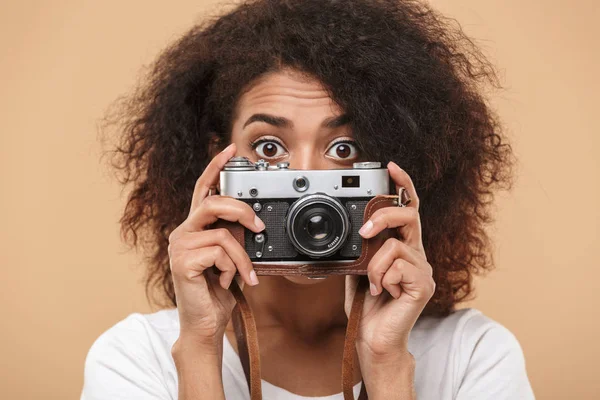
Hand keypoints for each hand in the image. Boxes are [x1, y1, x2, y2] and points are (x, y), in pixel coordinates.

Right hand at [168, 143, 263, 348]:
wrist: (205, 323)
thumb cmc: (217, 290)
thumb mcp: (231, 257)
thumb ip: (235, 236)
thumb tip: (253, 222)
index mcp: (195, 227)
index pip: (204, 189)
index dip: (215, 167)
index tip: (230, 149)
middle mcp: (183, 232)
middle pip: (214, 203)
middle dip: (242, 212)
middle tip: (259, 227)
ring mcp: (179, 246)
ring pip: (223, 234)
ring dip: (242, 257)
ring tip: (246, 274)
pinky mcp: (182, 261)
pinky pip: (220, 252)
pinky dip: (233, 268)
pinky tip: (227, 281)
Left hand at [344, 161, 434, 358]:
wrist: (373, 338)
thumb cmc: (368, 304)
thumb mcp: (359, 268)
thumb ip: (363, 247)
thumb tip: (357, 228)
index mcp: (402, 246)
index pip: (407, 209)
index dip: (403, 185)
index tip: (390, 167)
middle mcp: (416, 254)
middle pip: (409, 215)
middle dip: (383, 216)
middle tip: (364, 232)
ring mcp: (422, 269)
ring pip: (395, 246)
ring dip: (375, 266)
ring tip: (374, 285)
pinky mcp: (423, 285)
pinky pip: (398, 266)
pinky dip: (383, 279)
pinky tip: (385, 294)